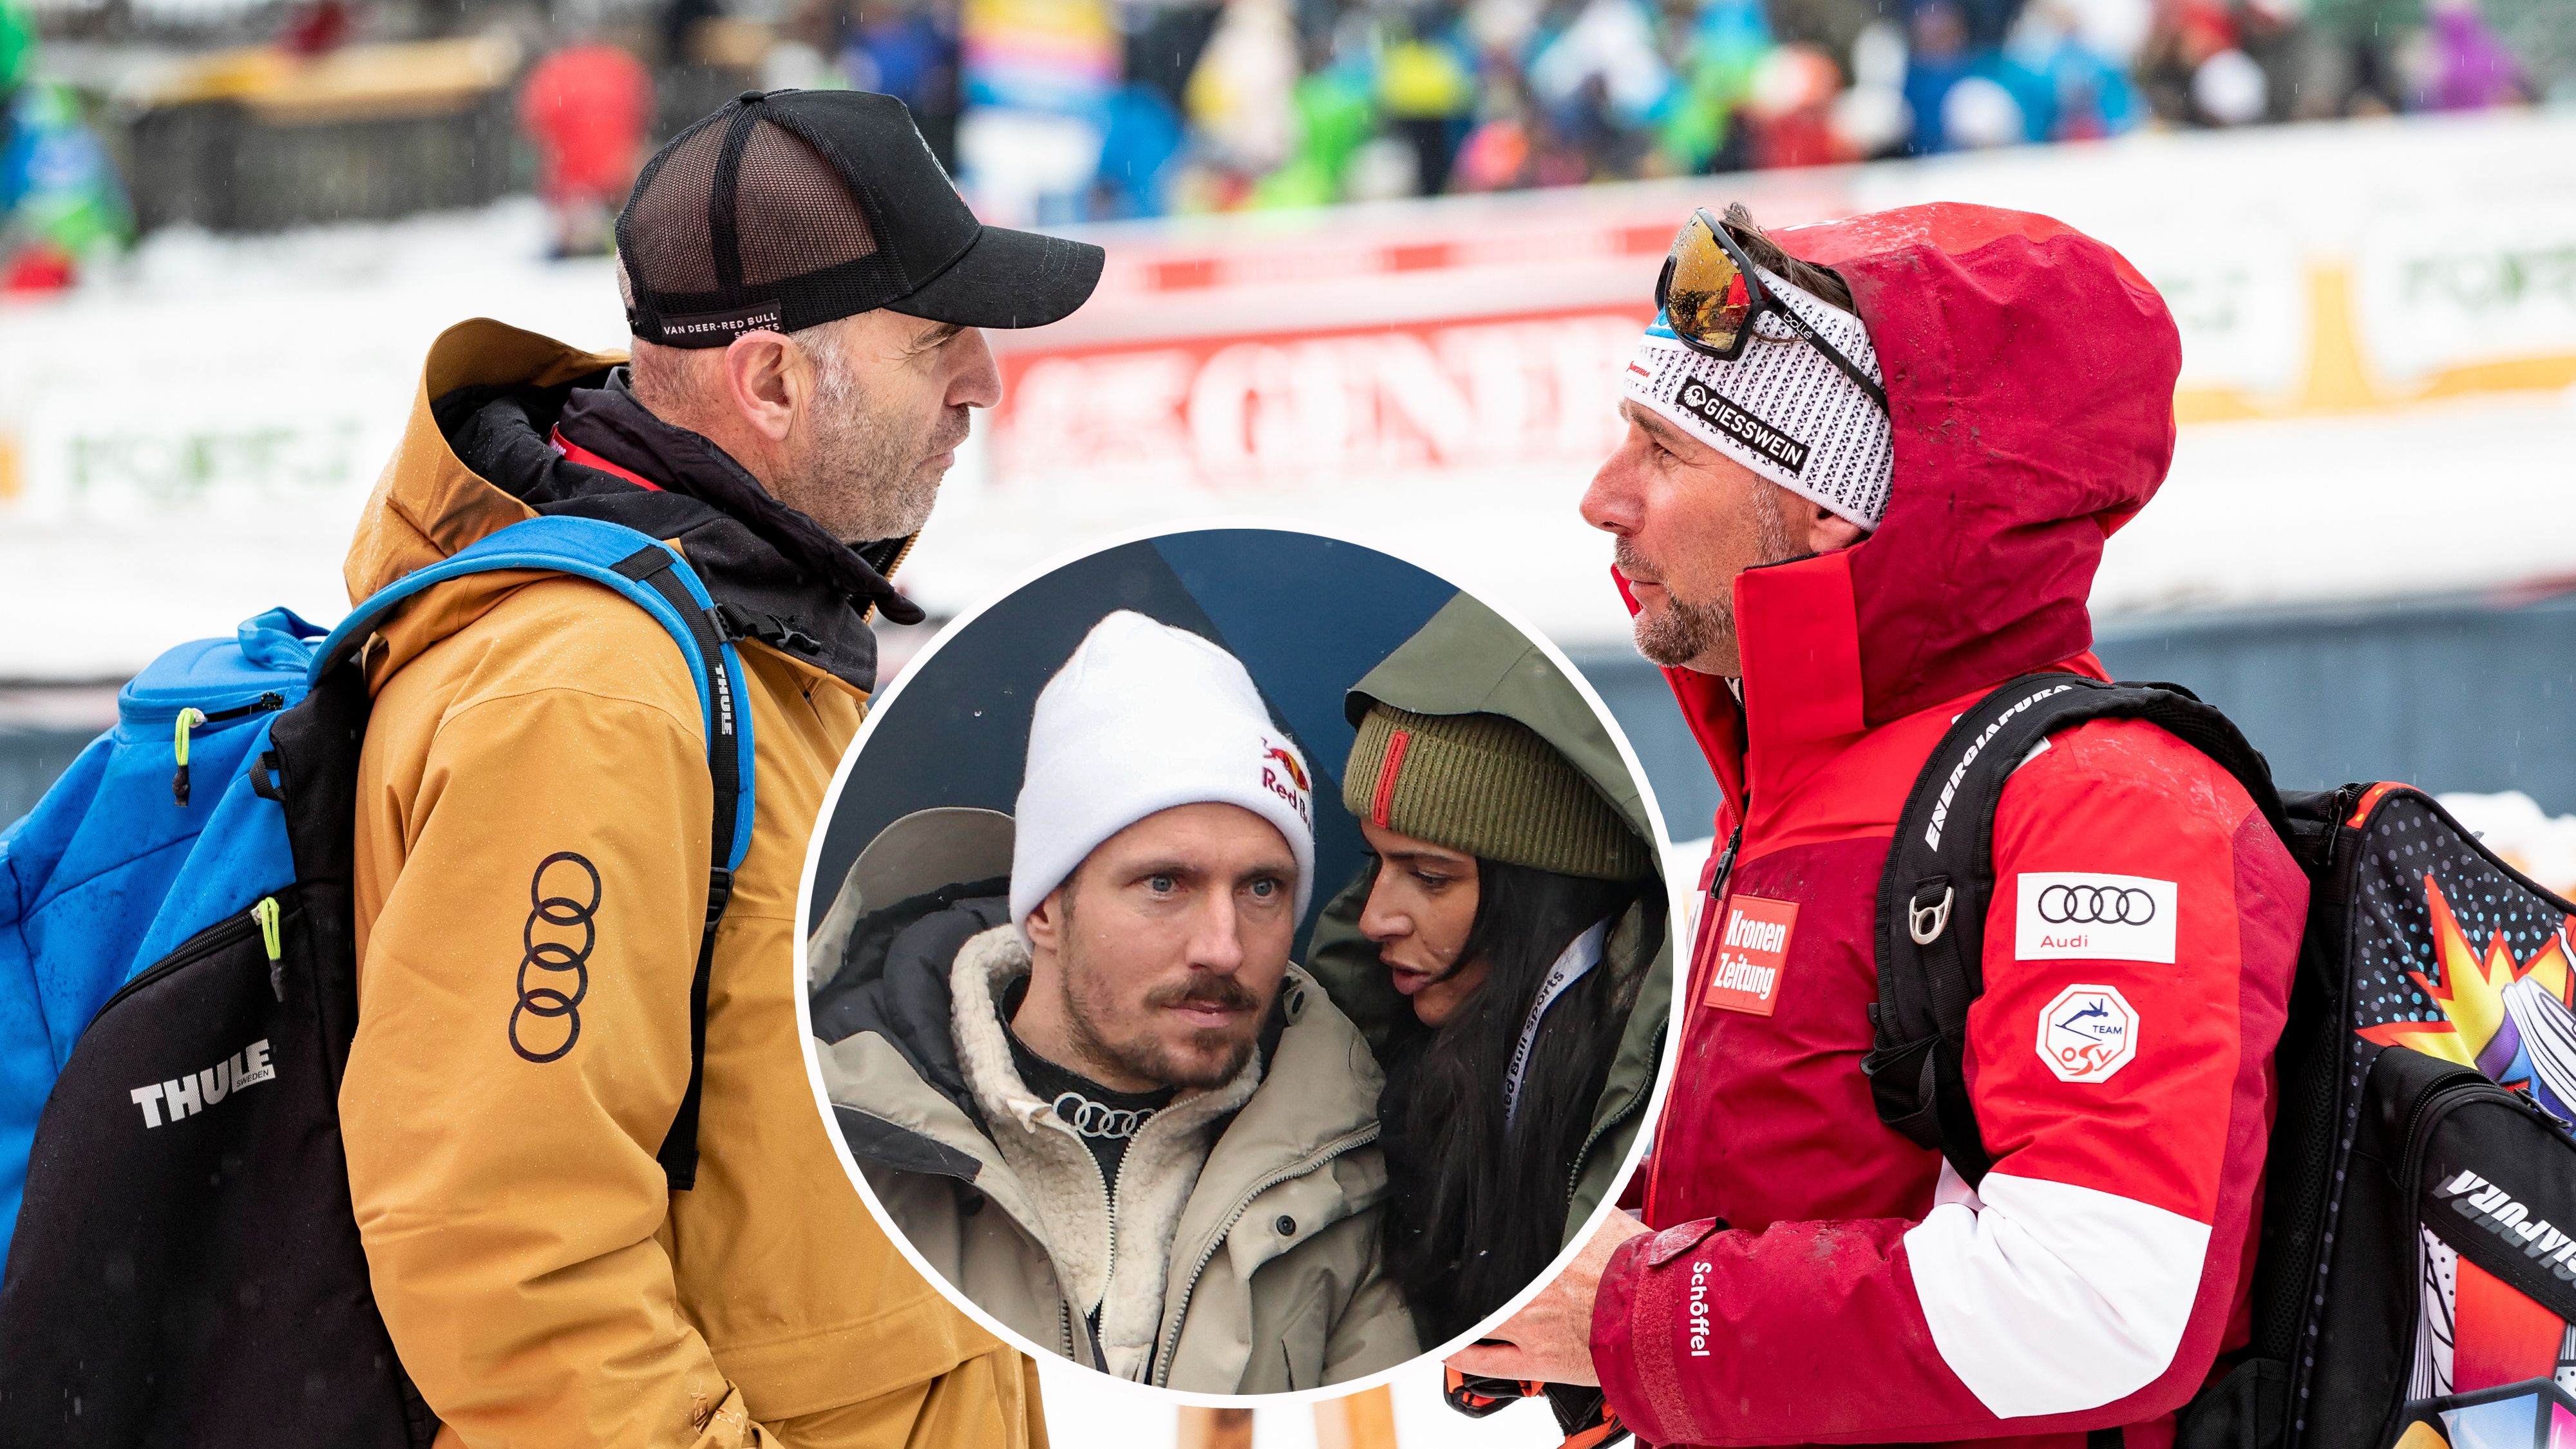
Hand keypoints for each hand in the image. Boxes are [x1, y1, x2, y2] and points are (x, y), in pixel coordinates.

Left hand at [1445, 1210, 1651, 1386]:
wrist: (1664, 1321)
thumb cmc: (1643, 1277)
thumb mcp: (1607, 1223)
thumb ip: (1581, 1209)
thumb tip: (1573, 1188)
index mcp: (1543, 1254)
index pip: (1495, 1244)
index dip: (1476, 1241)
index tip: (1465, 1241)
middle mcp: (1529, 1288)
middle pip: (1479, 1282)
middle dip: (1465, 1277)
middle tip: (1452, 1274)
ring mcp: (1529, 1326)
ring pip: (1475, 1320)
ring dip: (1460, 1315)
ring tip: (1450, 1309)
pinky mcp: (1537, 1362)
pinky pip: (1485, 1361)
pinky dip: (1461, 1355)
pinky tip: (1449, 1348)